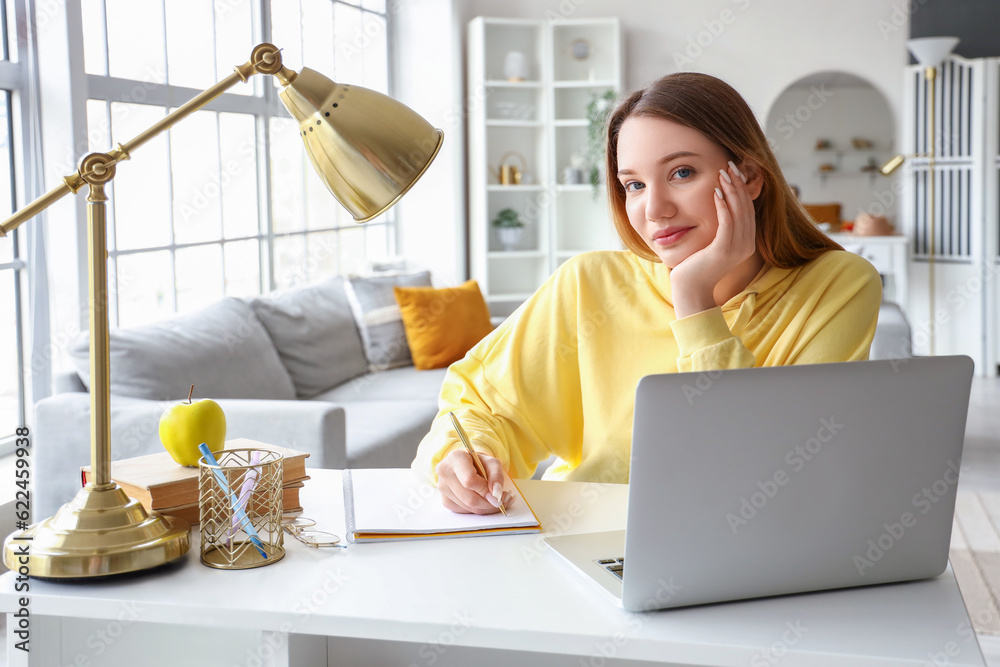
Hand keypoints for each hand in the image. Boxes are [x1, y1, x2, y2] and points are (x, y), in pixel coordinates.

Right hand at [435, 449, 513, 513]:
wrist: (466, 465)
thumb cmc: (479, 463)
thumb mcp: (492, 463)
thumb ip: (497, 476)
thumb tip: (496, 495)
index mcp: (456, 458)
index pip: (469, 480)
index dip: (485, 490)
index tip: (496, 494)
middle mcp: (445, 472)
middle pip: (469, 498)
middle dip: (488, 503)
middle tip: (500, 501)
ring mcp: (442, 488)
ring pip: (468, 507)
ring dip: (485, 508)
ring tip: (493, 499)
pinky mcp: (444, 500)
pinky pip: (464, 511)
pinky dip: (477, 509)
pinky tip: (482, 501)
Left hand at [670, 160, 756, 317]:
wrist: (691, 288)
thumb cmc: (697, 263)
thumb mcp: (713, 242)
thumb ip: (722, 226)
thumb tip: (721, 203)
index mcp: (746, 241)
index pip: (748, 209)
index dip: (742, 188)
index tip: (734, 170)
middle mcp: (746, 244)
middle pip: (745, 207)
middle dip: (737, 184)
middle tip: (730, 164)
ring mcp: (737, 248)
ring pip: (738, 212)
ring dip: (730, 190)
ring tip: (722, 173)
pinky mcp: (723, 251)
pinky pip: (727, 223)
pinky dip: (722, 206)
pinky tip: (715, 192)